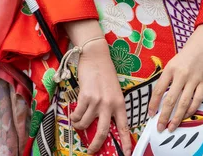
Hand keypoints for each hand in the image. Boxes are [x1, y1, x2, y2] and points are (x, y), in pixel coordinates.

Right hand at [63, 19, 130, 155]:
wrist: (96, 57)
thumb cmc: (105, 73)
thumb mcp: (114, 91)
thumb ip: (111, 107)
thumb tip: (104, 124)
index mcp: (120, 103)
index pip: (124, 126)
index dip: (126, 141)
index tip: (127, 153)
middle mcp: (110, 104)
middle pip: (103, 132)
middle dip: (96, 145)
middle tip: (91, 151)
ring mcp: (97, 101)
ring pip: (86, 124)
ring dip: (80, 126)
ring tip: (78, 123)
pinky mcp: (86, 96)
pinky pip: (78, 115)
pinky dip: (75, 118)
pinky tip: (75, 115)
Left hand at [148, 23, 202, 132]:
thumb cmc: (191, 49)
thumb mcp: (175, 60)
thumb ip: (170, 76)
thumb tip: (163, 95)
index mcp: (170, 68)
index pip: (158, 90)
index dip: (153, 104)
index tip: (150, 115)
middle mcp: (181, 74)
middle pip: (170, 100)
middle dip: (163, 116)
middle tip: (159, 128)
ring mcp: (194, 79)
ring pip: (183, 103)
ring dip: (177, 118)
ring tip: (172, 127)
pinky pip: (197, 100)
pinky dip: (191, 111)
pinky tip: (186, 116)